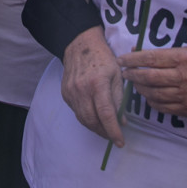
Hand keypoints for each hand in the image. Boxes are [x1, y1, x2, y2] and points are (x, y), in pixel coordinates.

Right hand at [61, 27, 124, 143]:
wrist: (79, 45)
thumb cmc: (102, 58)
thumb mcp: (117, 75)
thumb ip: (119, 99)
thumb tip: (121, 122)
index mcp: (97, 83)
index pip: (106, 114)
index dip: (113, 131)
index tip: (120, 142)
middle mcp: (81, 89)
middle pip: (92, 120)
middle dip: (104, 133)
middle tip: (114, 136)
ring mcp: (70, 92)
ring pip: (83, 119)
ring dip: (96, 128)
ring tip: (106, 129)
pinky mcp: (65, 94)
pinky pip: (77, 112)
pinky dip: (87, 118)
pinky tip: (95, 116)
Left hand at [117, 46, 186, 117]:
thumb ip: (165, 53)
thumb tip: (137, 51)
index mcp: (183, 58)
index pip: (151, 58)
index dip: (133, 60)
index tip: (121, 60)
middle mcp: (183, 76)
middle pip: (149, 77)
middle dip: (132, 75)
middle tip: (125, 73)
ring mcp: (185, 94)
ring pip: (153, 93)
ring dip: (140, 89)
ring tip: (135, 85)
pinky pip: (162, 107)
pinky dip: (151, 102)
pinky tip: (148, 97)